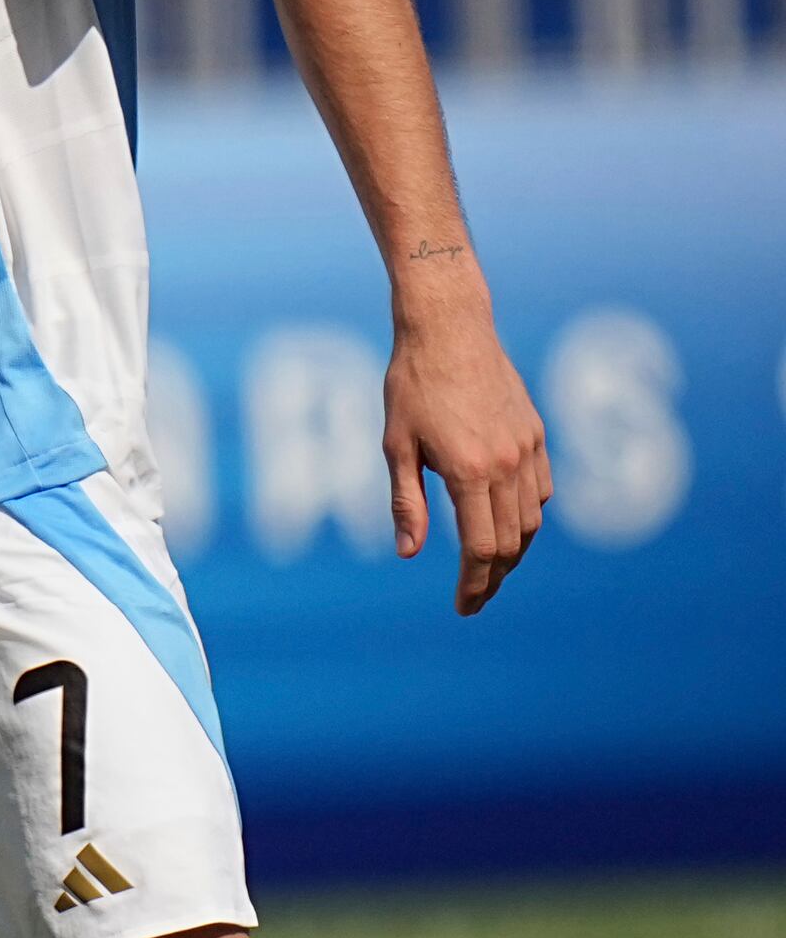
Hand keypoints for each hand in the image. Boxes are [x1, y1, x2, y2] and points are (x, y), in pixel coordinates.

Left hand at [386, 288, 548, 614]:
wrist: (450, 330)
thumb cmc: (412, 386)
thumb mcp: (396, 446)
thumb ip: (407, 502)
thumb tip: (409, 553)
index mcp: (470, 472)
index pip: (481, 548)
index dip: (473, 584)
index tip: (464, 607)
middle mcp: (507, 464)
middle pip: (512, 542)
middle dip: (494, 577)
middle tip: (475, 599)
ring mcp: (528, 448)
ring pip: (532, 519)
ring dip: (514, 550)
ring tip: (490, 569)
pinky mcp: (536, 433)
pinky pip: (542, 489)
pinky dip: (529, 516)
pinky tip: (509, 525)